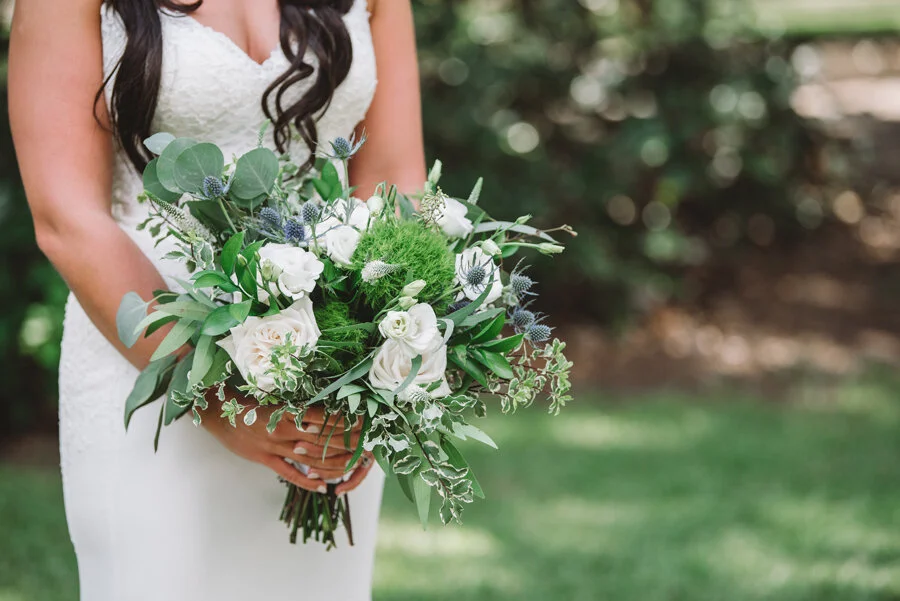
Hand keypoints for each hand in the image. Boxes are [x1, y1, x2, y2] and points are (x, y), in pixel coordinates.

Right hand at [199, 389, 373, 494]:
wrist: (214, 410)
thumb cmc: (246, 396)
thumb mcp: (272, 392)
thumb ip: (295, 400)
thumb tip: (323, 400)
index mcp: (285, 409)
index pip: (323, 416)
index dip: (345, 420)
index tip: (365, 419)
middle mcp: (282, 429)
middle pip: (322, 439)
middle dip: (348, 441)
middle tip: (369, 442)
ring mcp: (273, 447)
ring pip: (310, 459)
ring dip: (334, 463)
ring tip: (355, 466)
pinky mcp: (265, 460)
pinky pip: (290, 474)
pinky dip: (308, 482)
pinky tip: (324, 487)